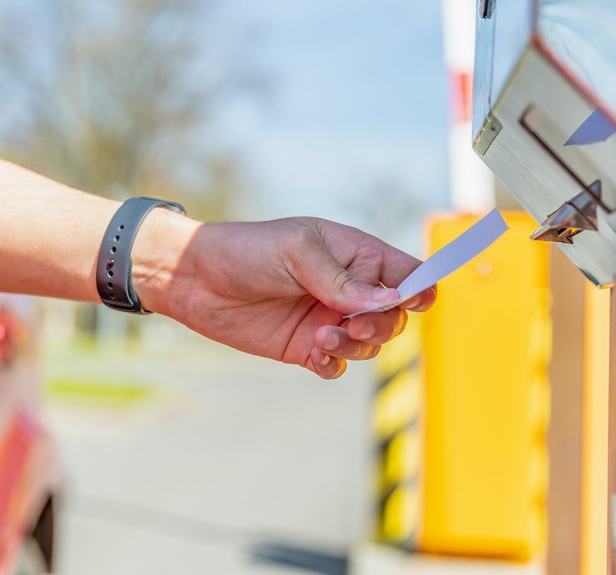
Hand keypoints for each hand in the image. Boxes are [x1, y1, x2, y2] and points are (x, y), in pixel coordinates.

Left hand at [147, 216, 434, 378]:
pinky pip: (338, 364)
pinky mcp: (306, 346)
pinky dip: (334, 363)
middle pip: (395, 316)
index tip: (412, 301)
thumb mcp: (297, 250)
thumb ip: (342, 280)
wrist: (196, 279)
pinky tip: (314, 354)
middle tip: (352, 325)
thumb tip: (389, 301)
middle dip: (382, 325)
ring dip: (356, 346)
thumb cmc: (247, 250)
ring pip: (370, 344)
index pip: (407, 273)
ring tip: (322, 337)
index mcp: (355, 254)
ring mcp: (328, 318)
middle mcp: (348, 289)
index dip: (419, 289)